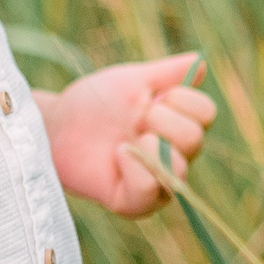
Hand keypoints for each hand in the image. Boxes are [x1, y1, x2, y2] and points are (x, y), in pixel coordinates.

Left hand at [40, 52, 217, 217]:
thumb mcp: (132, 79)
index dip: (183, 99)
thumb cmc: (96, 102)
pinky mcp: (133, 202)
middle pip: (195, 139)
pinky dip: (136, 169)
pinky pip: (149, 192)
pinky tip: (119, 153)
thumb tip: (201, 61)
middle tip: (136, 117)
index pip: (205, 113)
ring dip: (152, 147)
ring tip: (125, 139)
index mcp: (178, 124)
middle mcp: (174, 155)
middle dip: (162, 120)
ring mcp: (156, 181)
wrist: (57, 123)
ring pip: (178, 170)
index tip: (155, 94)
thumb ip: (168, 73)